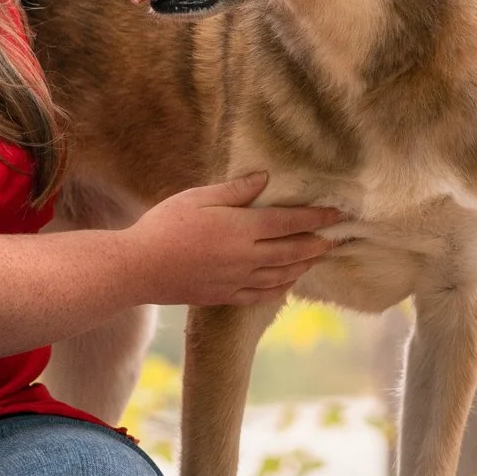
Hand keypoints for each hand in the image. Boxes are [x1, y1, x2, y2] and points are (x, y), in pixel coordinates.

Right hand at [126, 172, 340, 306]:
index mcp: (241, 228)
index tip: (338, 214)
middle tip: (336, 238)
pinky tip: (287, 283)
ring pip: (282, 275)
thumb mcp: (197, 198)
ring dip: (304, 265)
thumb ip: (234, 191)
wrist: (138, 269)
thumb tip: (265, 179)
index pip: (289, 222)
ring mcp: (237, 280)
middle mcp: (246, 257)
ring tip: (317, 258)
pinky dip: (281, 288)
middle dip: (317, 243)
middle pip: (292, 250)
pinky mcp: (225, 296)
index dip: (316, 217)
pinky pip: (262, 295)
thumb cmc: (163, 226)